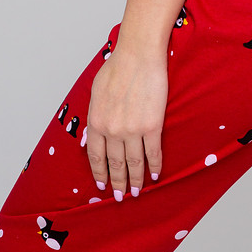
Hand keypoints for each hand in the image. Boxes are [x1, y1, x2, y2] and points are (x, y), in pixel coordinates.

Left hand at [86, 45, 168, 199]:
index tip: (102, 184)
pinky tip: (156, 175)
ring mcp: (132, 130)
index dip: (99, 172)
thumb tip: (96, 132)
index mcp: (96, 121)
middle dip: (117, 183)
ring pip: (133, 163)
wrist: (138, 54)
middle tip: (120, 196)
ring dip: (136, 180)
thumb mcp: (96, 92)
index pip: (96, 156)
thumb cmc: (117, 67)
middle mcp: (112, 130)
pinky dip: (155, 166)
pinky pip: (153, 153)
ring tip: (138, 192)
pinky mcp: (152, 126)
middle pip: (115, 164)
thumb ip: (96, 114)